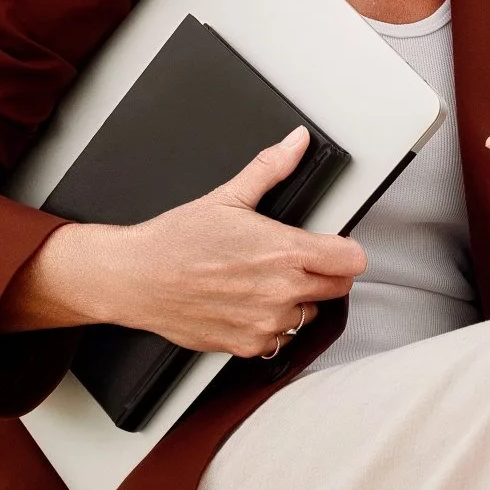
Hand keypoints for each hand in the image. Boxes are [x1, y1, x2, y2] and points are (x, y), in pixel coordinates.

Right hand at [87, 126, 366, 357]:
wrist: (136, 278)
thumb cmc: (176, 241)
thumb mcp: (227, 196)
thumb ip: (271, 169)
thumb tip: (295, 144)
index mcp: (285, 251)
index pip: (352, 260)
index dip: (345, 250)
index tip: (333, 247)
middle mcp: (282, 291)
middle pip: (339, 289)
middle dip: (324, 274)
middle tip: (294, 261)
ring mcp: (266, 322)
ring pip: (309, 314)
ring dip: (297, 301)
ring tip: (264, 282)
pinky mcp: (248, 346)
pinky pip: (280, 339)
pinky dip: (270, 325)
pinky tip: (247, 304)